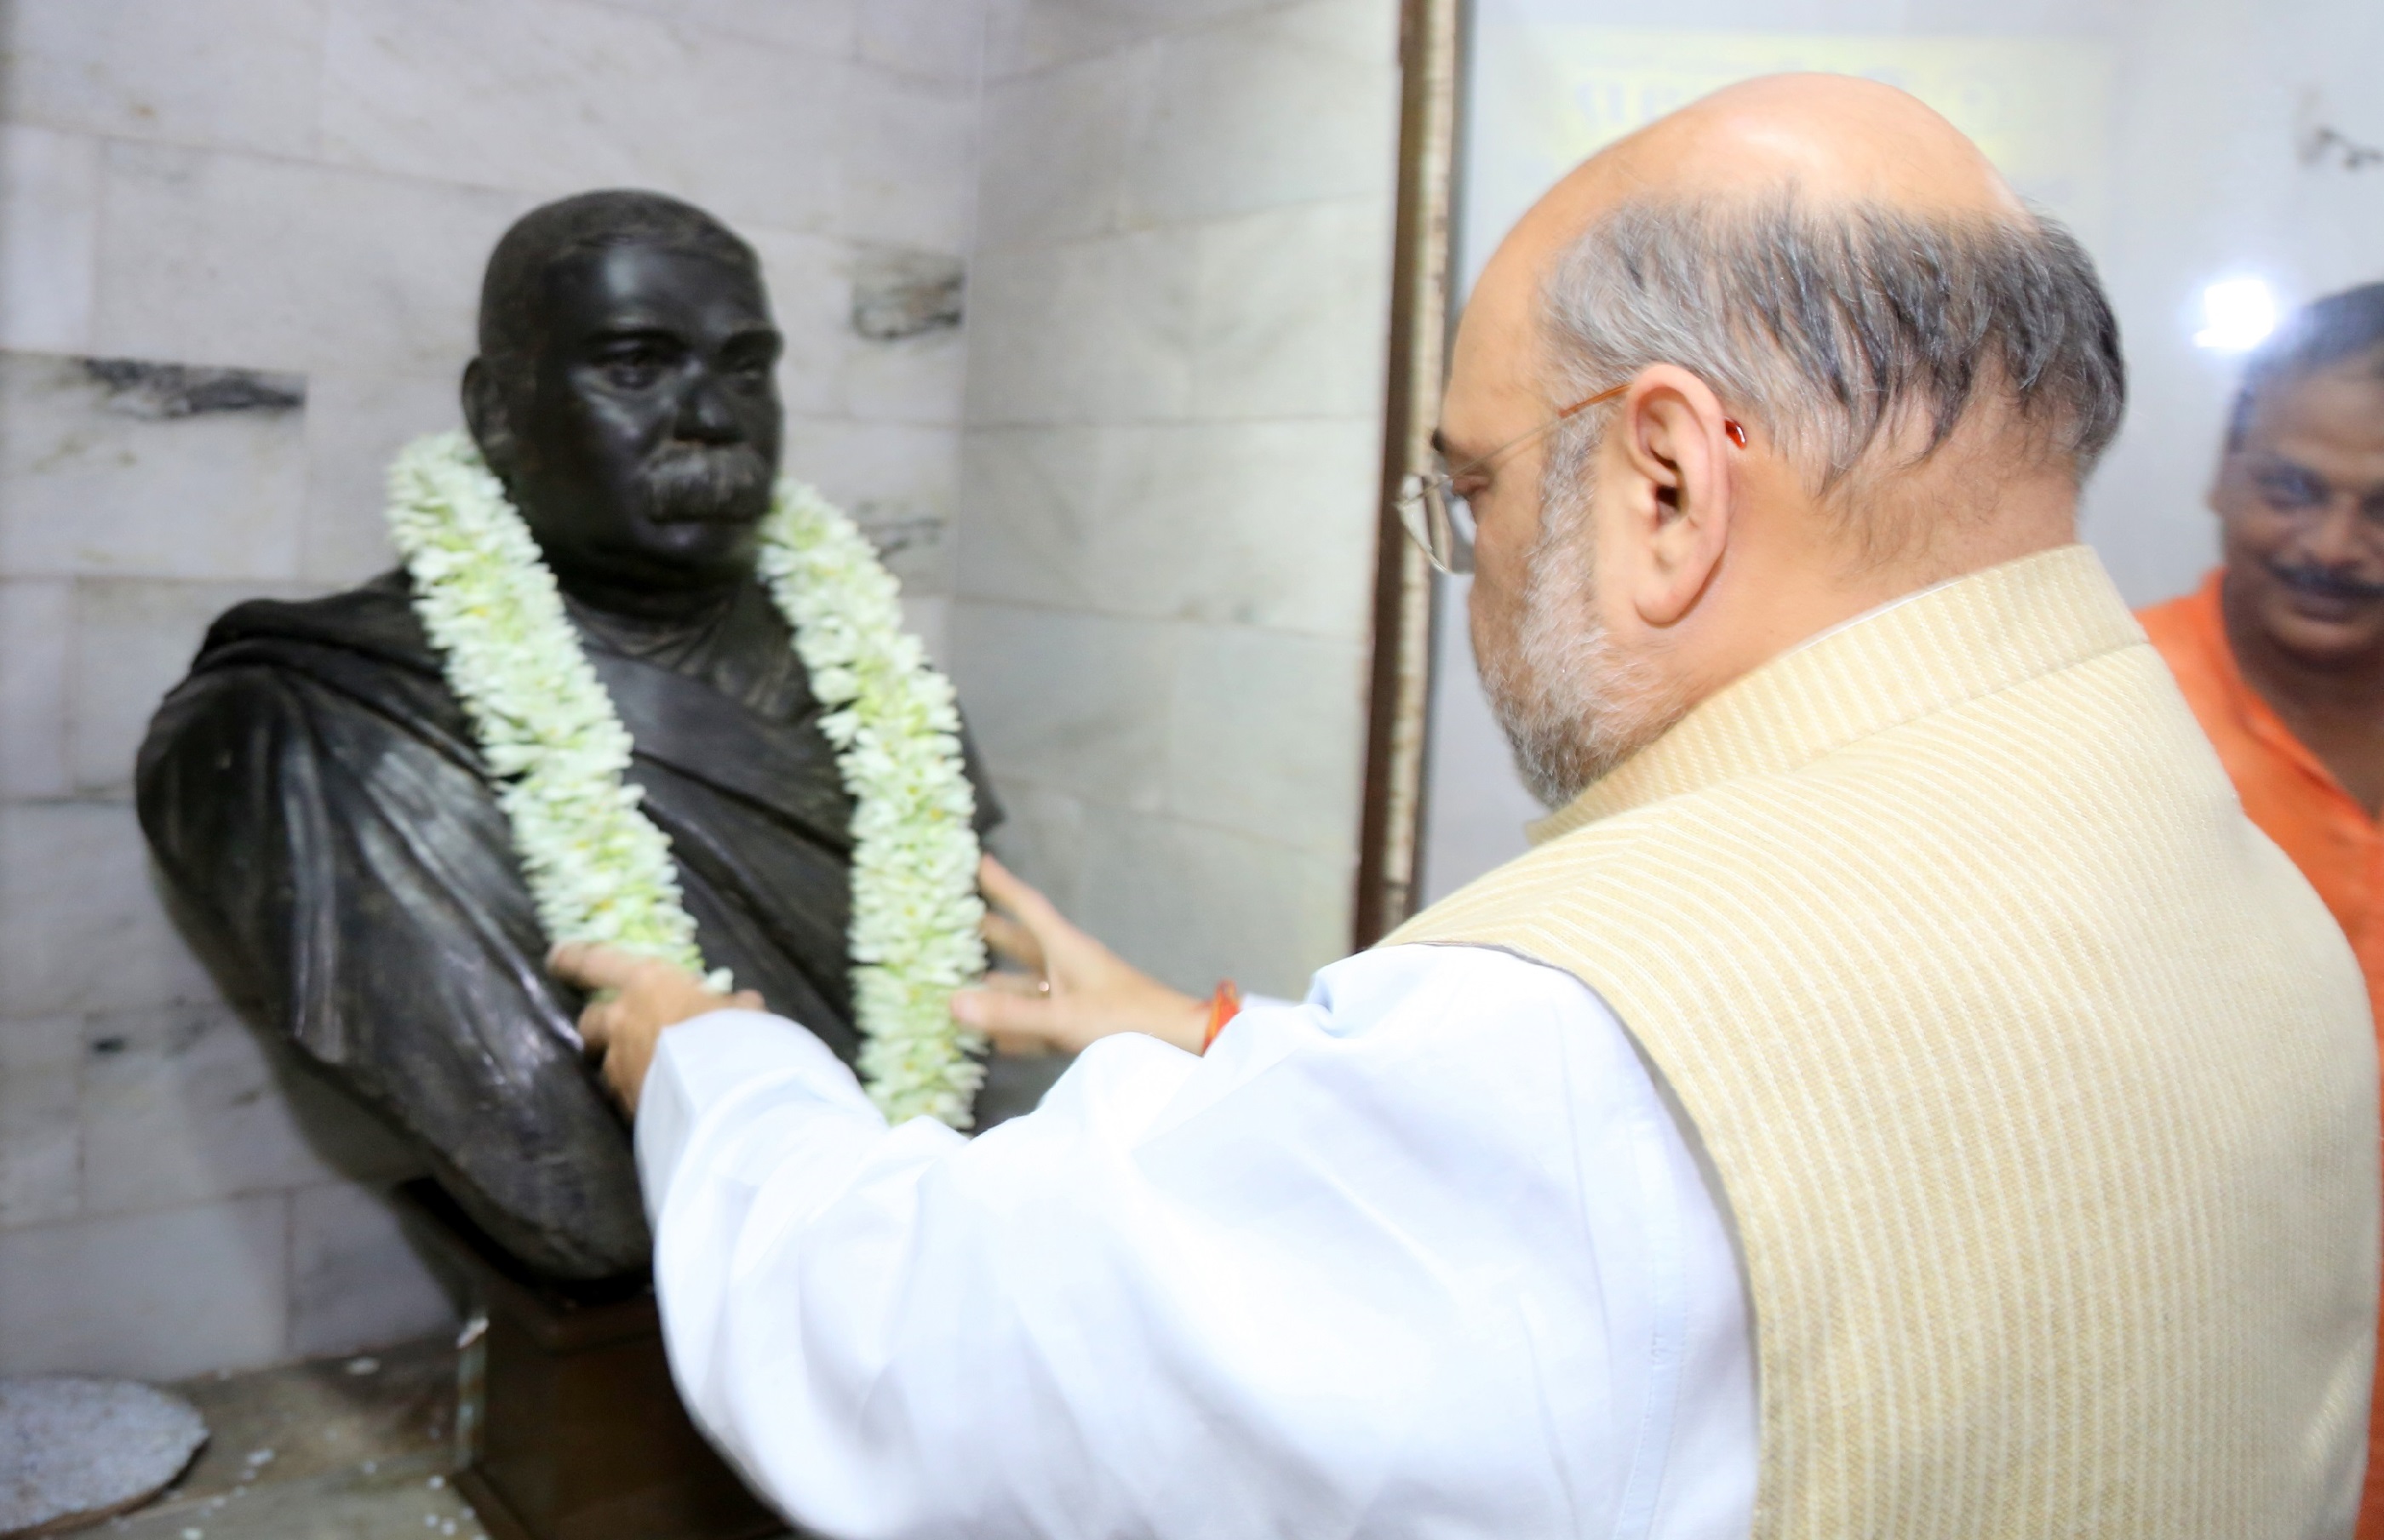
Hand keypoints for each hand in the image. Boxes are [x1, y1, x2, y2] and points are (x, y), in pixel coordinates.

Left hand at [548, 943, 761, 1113]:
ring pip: (604, 1061)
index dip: (573, 958)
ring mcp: (618, 1062)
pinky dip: (637, 1091)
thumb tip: (744, 1003)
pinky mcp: (623, 1098)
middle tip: (610, 1032)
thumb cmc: (731, 1035)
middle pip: (590, 1019)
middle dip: (597, 1025)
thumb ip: (732, 1008)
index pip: (596, 962)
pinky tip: (659, 1097)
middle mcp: (621, 1019)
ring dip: (618, 1063)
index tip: (557, 956)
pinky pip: (623, 1091)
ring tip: (644, 1070)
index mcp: (646, 983)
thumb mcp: (740, 1013)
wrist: (718, 1094)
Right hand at [951, 856, 1207, 1054]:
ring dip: (996, 985)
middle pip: (1020, 944)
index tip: (976, 859)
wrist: (1178, 1043)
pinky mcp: (1080, 1023)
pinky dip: (1015, 1023)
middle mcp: (1066, 965)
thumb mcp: (1064, 1017)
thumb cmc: (1126, 1019)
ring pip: (1026, 985)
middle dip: (989, 933)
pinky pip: (1038, 1018)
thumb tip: (952, 1001)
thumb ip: (1010, 1013)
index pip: (1026, 906)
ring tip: (957, 983)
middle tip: (952, 919)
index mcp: (1066, 948)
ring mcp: (1074, 994)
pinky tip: (992, 1035)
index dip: (1001, 883)